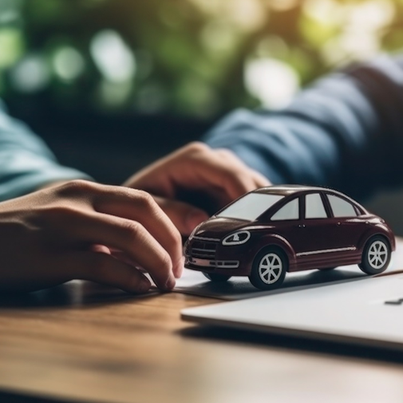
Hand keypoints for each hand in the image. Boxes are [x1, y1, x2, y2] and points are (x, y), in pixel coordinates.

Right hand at [0, 180, 181, 292]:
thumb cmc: (13, 232)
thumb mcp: (59, 214)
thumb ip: (97, 224)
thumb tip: (136, 248)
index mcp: (84, 190)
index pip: (143, 198)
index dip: (173, 221)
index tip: (188, 243)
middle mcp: (78, 200)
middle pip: (146, 211)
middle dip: (173, 240)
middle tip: (180, 266)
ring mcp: (64, 226)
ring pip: (132, 236)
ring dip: (159, 261)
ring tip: (166, 281)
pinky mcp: (51, 256)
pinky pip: (104, 266)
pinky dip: (131, 279)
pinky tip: (140, 288)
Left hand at [125, 142, 270, 234]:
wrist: (142, 203)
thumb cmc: (142, 199)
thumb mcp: (147, 204)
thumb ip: (170, 211)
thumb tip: (200, 221)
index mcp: (196, 159)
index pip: (230, 174)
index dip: (244, 197)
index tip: (253, 221)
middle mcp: (218, 162)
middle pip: (251, 183)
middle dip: (256, 211)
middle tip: (256, 239)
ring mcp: (231, 175)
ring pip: (260, 194)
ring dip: (260, 217)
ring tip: (256, 243)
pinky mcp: (238, 191)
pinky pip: (257, 204)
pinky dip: (257, 221)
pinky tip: (254, 240)